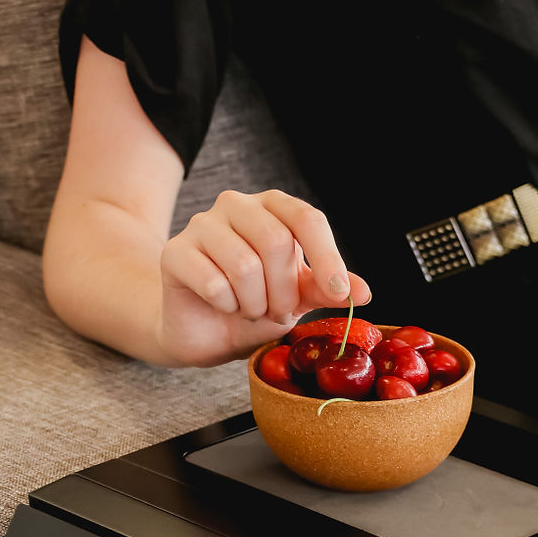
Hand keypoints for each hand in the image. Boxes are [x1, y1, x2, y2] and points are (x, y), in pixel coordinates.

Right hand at [157, 189, 370, 365]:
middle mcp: (237, 205)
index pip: (307, 218)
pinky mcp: (175, 252)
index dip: (327, 257)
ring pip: (245, 265)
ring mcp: (202, 224)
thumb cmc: (256, 305)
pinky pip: (214, 283)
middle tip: (277, 310)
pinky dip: (226, 306)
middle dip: (284, 291)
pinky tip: (222, 306)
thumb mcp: (300, 297)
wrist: (206, 331)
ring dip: (254, 303)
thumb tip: (362, 292)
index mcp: (274, 208)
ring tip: (249, 309)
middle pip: (277, 242)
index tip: (338, 292)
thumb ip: (328, 289)